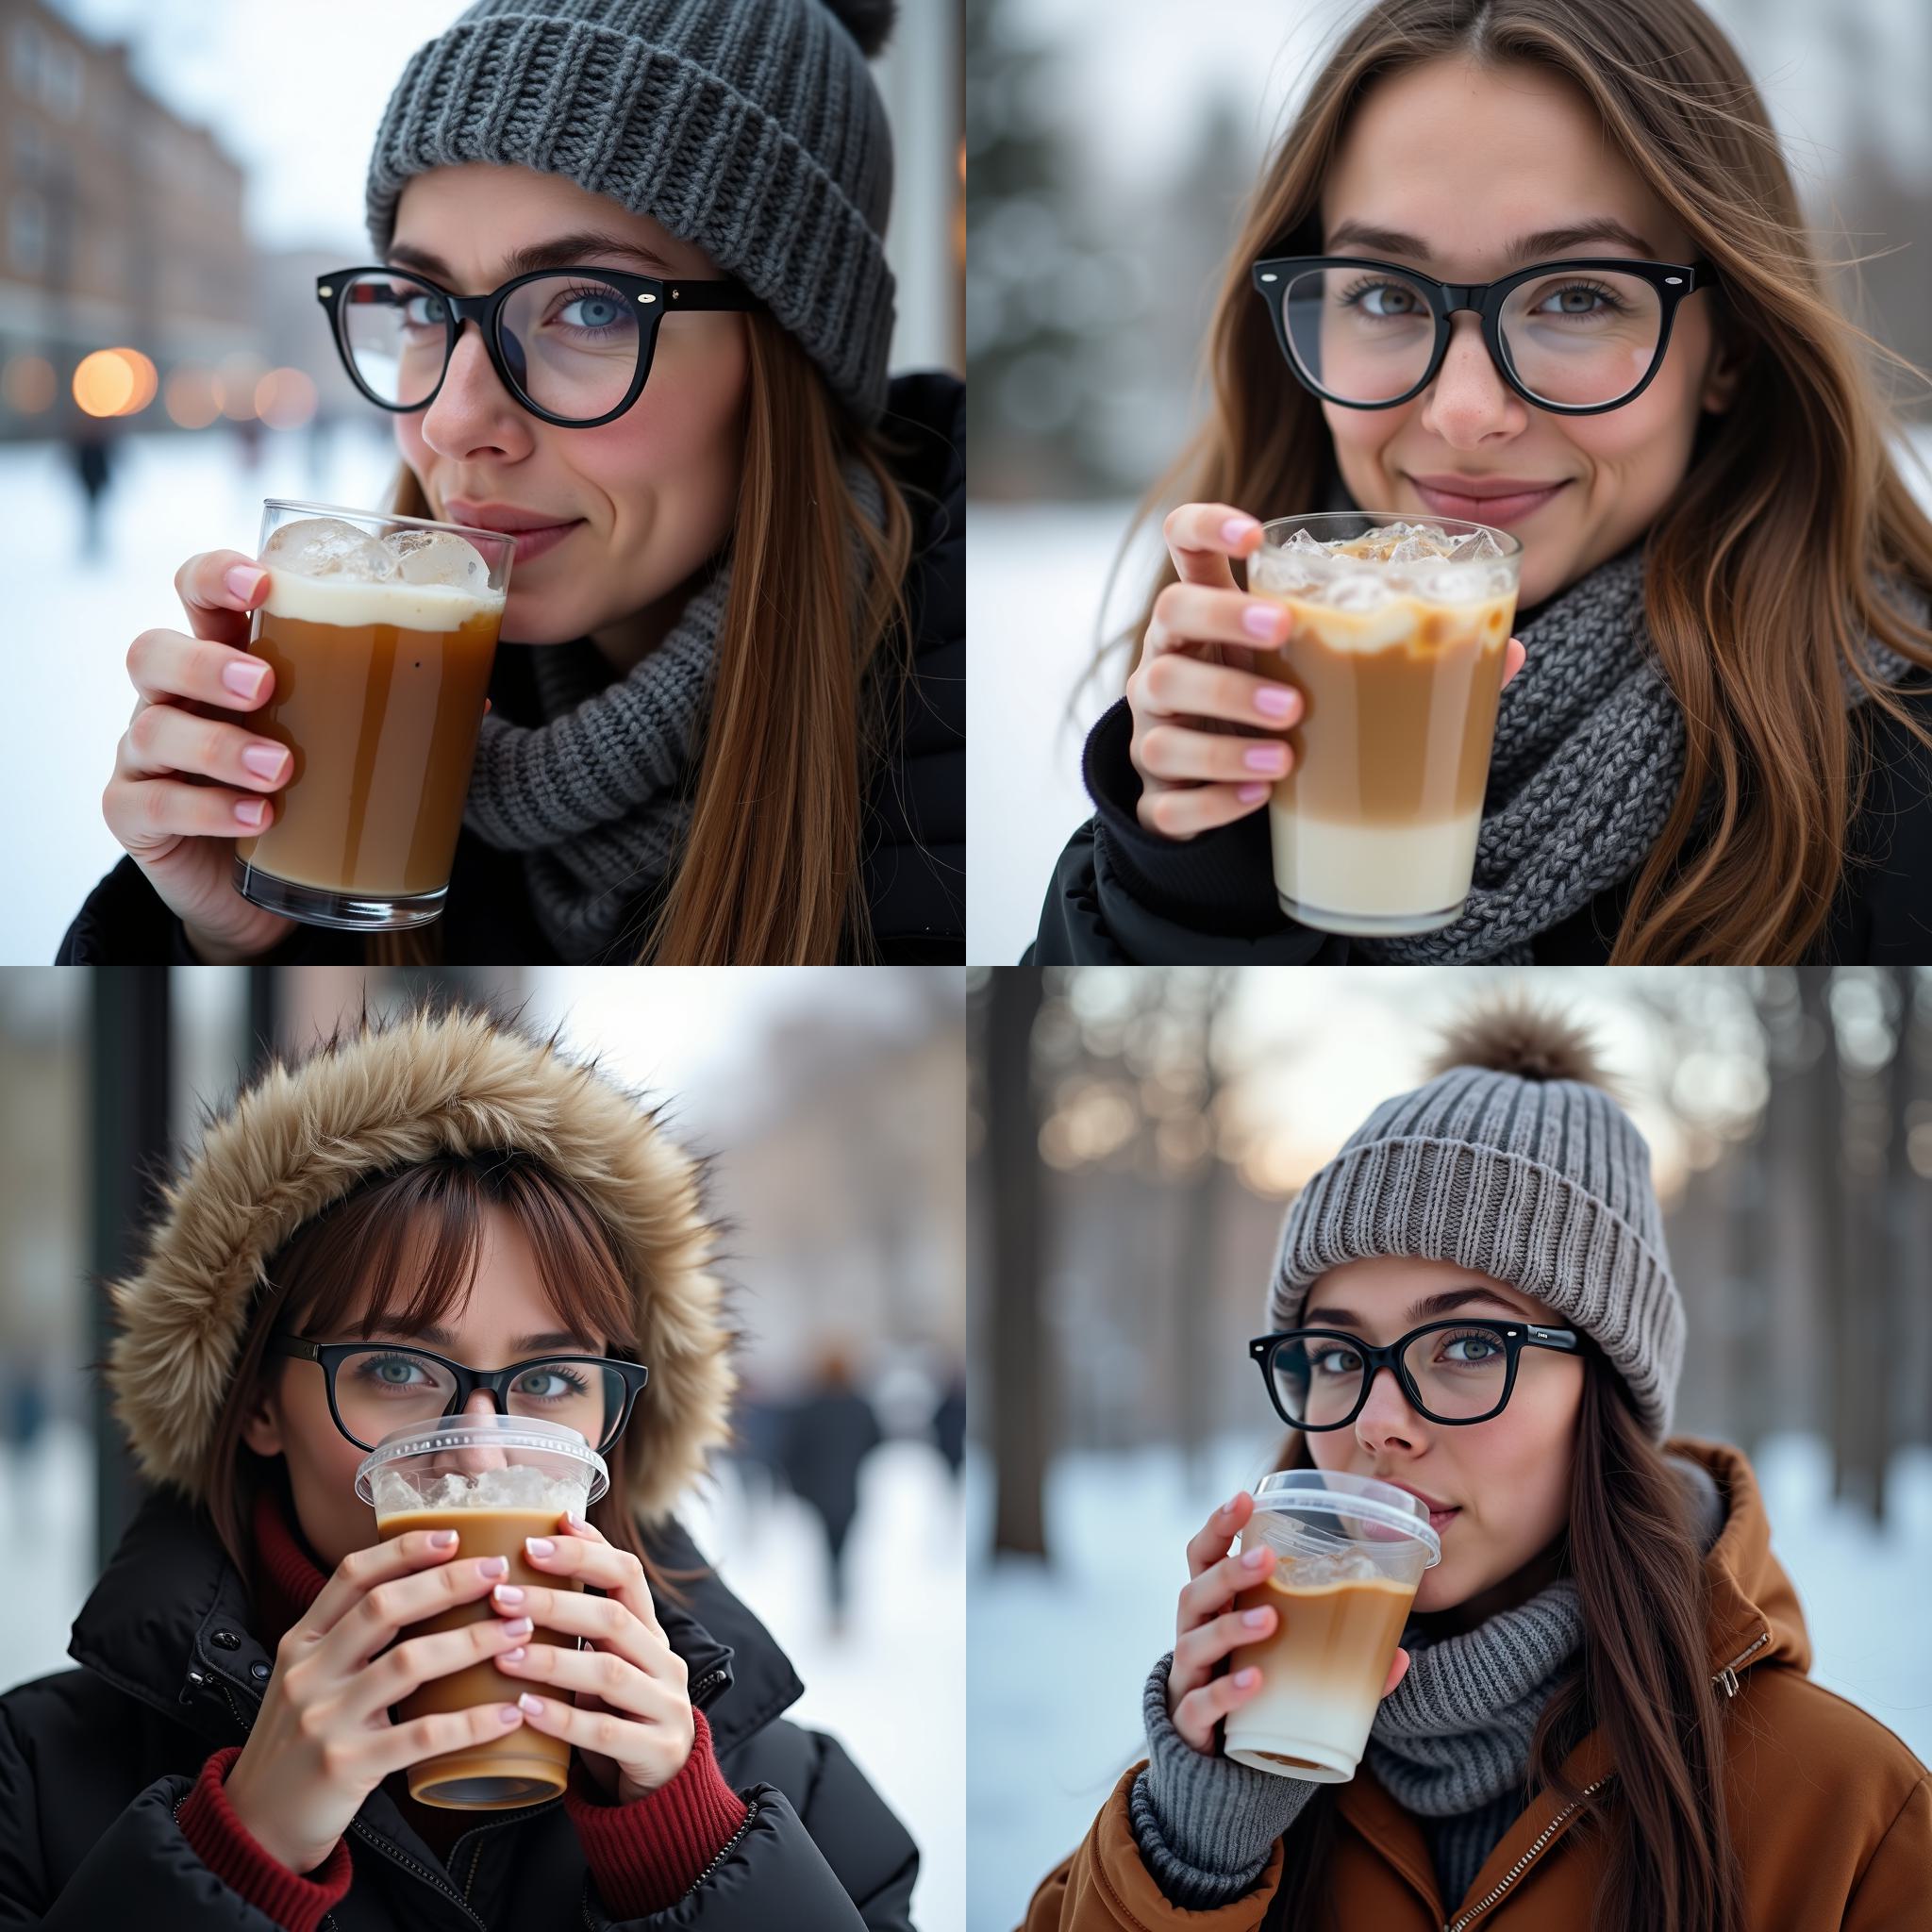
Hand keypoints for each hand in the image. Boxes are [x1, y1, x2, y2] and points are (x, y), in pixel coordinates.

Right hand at [101, 551, 493, 961]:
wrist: (263, 895)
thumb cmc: (308, 793)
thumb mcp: (346, 743)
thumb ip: (396, 710)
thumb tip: (478, 695)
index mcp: (225, 658)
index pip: (195, 591)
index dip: (216, 575)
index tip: (263, 581)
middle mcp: (174, 697)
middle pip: (152, 651)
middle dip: (207, 662)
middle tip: (267, 684)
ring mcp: (146, 757)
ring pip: (153, 728)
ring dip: (219, 746)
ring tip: (283, 770)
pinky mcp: (136, 818)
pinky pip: (150, 805)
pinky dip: (207, 810)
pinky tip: (258, 819)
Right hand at [223, 1531, 537, 1876]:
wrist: (255, 1828)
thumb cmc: (301, 1742)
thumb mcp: (310, 1679)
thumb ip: (351, 1639)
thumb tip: (430, 1588)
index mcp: (302, 1642)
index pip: (351, 1576)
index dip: (404, 1550)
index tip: (455, 1535)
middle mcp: (308, 1673)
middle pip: (383, 1608)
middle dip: (448, 1583)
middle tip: (500, 1573)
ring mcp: (325, 1720)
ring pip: (408, 1663)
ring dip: (473, 1642)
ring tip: (520, 1631)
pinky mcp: (346, 1766)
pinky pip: (421, 1735)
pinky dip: (472, 1722)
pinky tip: (509, 1712)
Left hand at [486, 1511, 694, 1803]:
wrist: (661, 1794)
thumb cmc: (616, 1719)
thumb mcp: (606, 1667)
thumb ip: (578, 1630)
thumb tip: (513, 1573)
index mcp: (651, 1633)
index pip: (627, 1574)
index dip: (585, 1551)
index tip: (535, 1538)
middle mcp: (664, 1661)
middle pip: (614, 1616)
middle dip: (555, 1601)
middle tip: (501, 1595)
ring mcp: (665, 1706)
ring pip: (609, 1671)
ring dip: (552, 1658)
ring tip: (503, 1652)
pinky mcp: (656, 1751)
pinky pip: (605, 1732)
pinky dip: (562, 1718)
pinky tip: (523, 1710)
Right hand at [1128, 504, 1527, 841]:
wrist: (1211, 799)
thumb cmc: (1275, 713)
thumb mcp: (1318, 673)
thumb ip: (1396, 650)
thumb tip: (1511, 649)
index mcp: (1212, 617)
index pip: (1185, 545)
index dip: (1208, 526)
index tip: (1256, 537)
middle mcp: (1171, 658)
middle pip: (1168, 611)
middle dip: (1224, 617)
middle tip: (1284, 631)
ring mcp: (1157, 726)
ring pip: (1161, 710)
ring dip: (1226, 722)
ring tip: (1286, 748)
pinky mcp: (1159, 795)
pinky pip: (1170, 797)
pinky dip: (1213, 798)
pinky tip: (1256, 798)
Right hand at [1166, 1490, 1409, 1755]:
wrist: (1217, 1770)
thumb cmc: (1253, 1695)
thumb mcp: (1285, 1663)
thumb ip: (1337, 1658)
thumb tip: (1400, 1654)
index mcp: (1214, 1609)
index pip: (1203, 1557)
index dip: (1218, 1526)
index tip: (1245, 1498)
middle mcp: (1193, 1636)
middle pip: (1194, 1591)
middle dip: (1228, 1571)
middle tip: (1266, 1559)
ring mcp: (1188, 1679)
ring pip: (1195, 1642)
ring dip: (1232, 1626)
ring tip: (1270, 1619)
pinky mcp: (1190, 1722)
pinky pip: (1201, 1703)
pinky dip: (1226, 1691)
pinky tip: (1255, 1681)